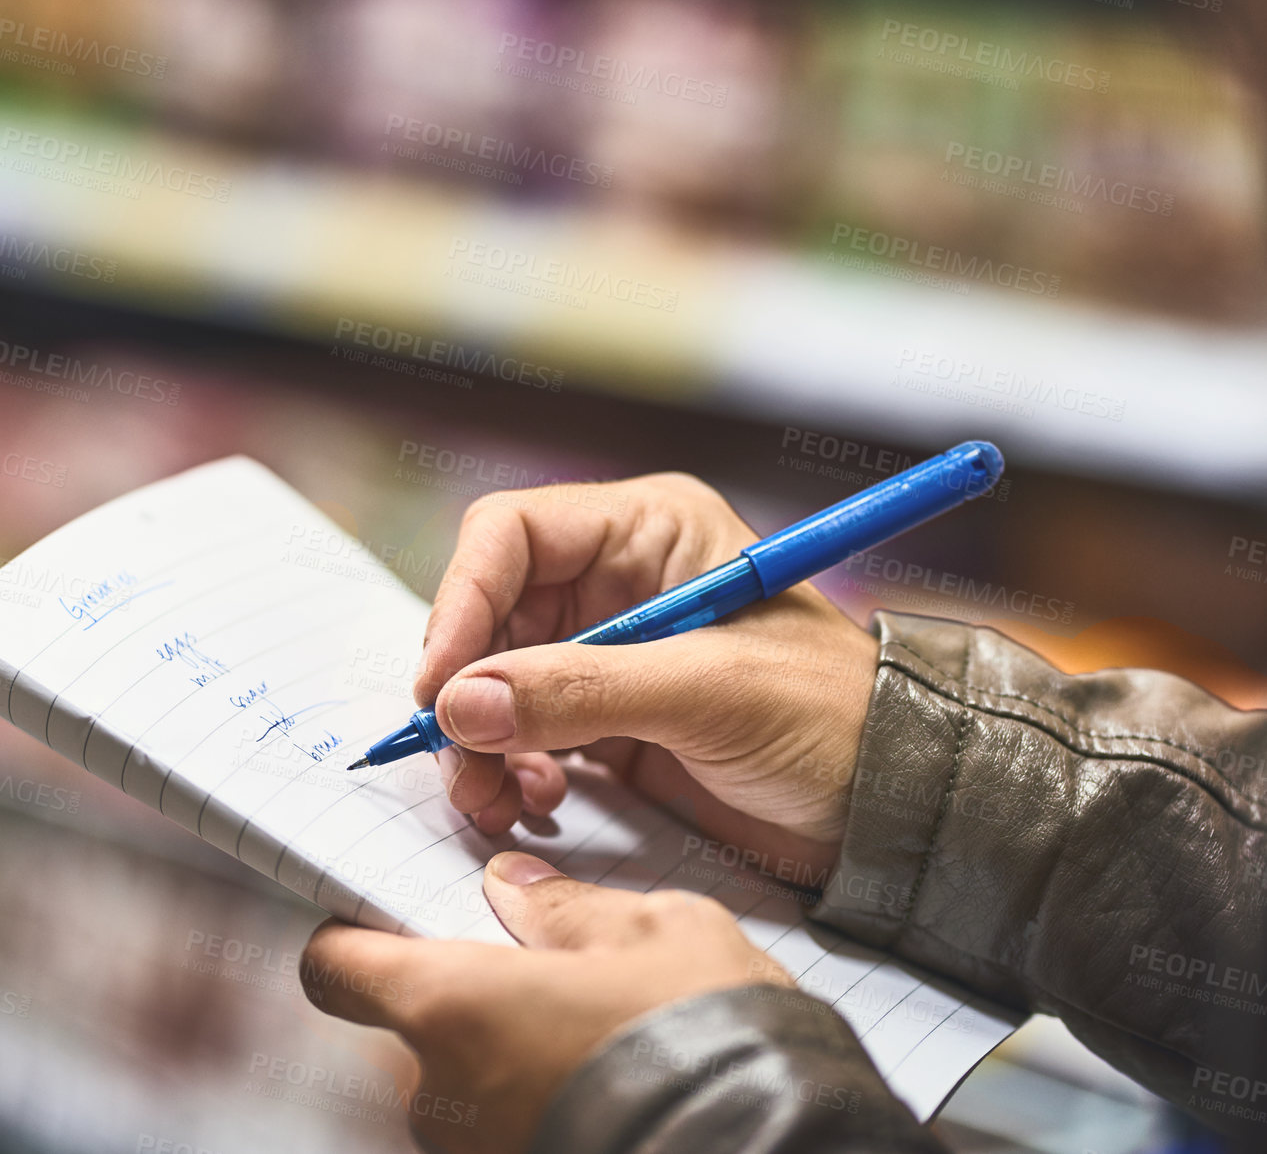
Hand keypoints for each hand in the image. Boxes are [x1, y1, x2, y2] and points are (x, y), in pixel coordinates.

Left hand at [301, 851, 793, 1153]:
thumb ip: (567, 908)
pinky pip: (505, 1131)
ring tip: (592, 1043)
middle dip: (464, 1007)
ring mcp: (477, 1152)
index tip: (383, 927)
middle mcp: (443, 1093)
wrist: (775, 1148)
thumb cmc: (708, 1039)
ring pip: (464, 1090)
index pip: (336, 969)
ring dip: (506, 1063)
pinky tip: (607, 1088)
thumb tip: (516, 891)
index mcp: (451, 1005)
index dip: (353, 942)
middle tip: (539, 985)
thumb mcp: (653, 931)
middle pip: (411, 1032)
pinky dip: (540, 1106)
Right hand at [416, 474, 878, 877]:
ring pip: (494, 680)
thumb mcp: (709, 694)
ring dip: (480, 740)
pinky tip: (535, 800)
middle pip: (490, 615)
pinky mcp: (606, 717)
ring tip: (498, 798)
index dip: (461, 603)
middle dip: (465, 691)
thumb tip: (459, 703)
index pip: (511, 536)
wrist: (898, 808)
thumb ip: (581, 692)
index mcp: (648, 530)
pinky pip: (522, 731)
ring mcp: (608, 652)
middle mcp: (617, 580)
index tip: (440, 688)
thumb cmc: (835, 721)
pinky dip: (508, 768)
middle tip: (461, 763)